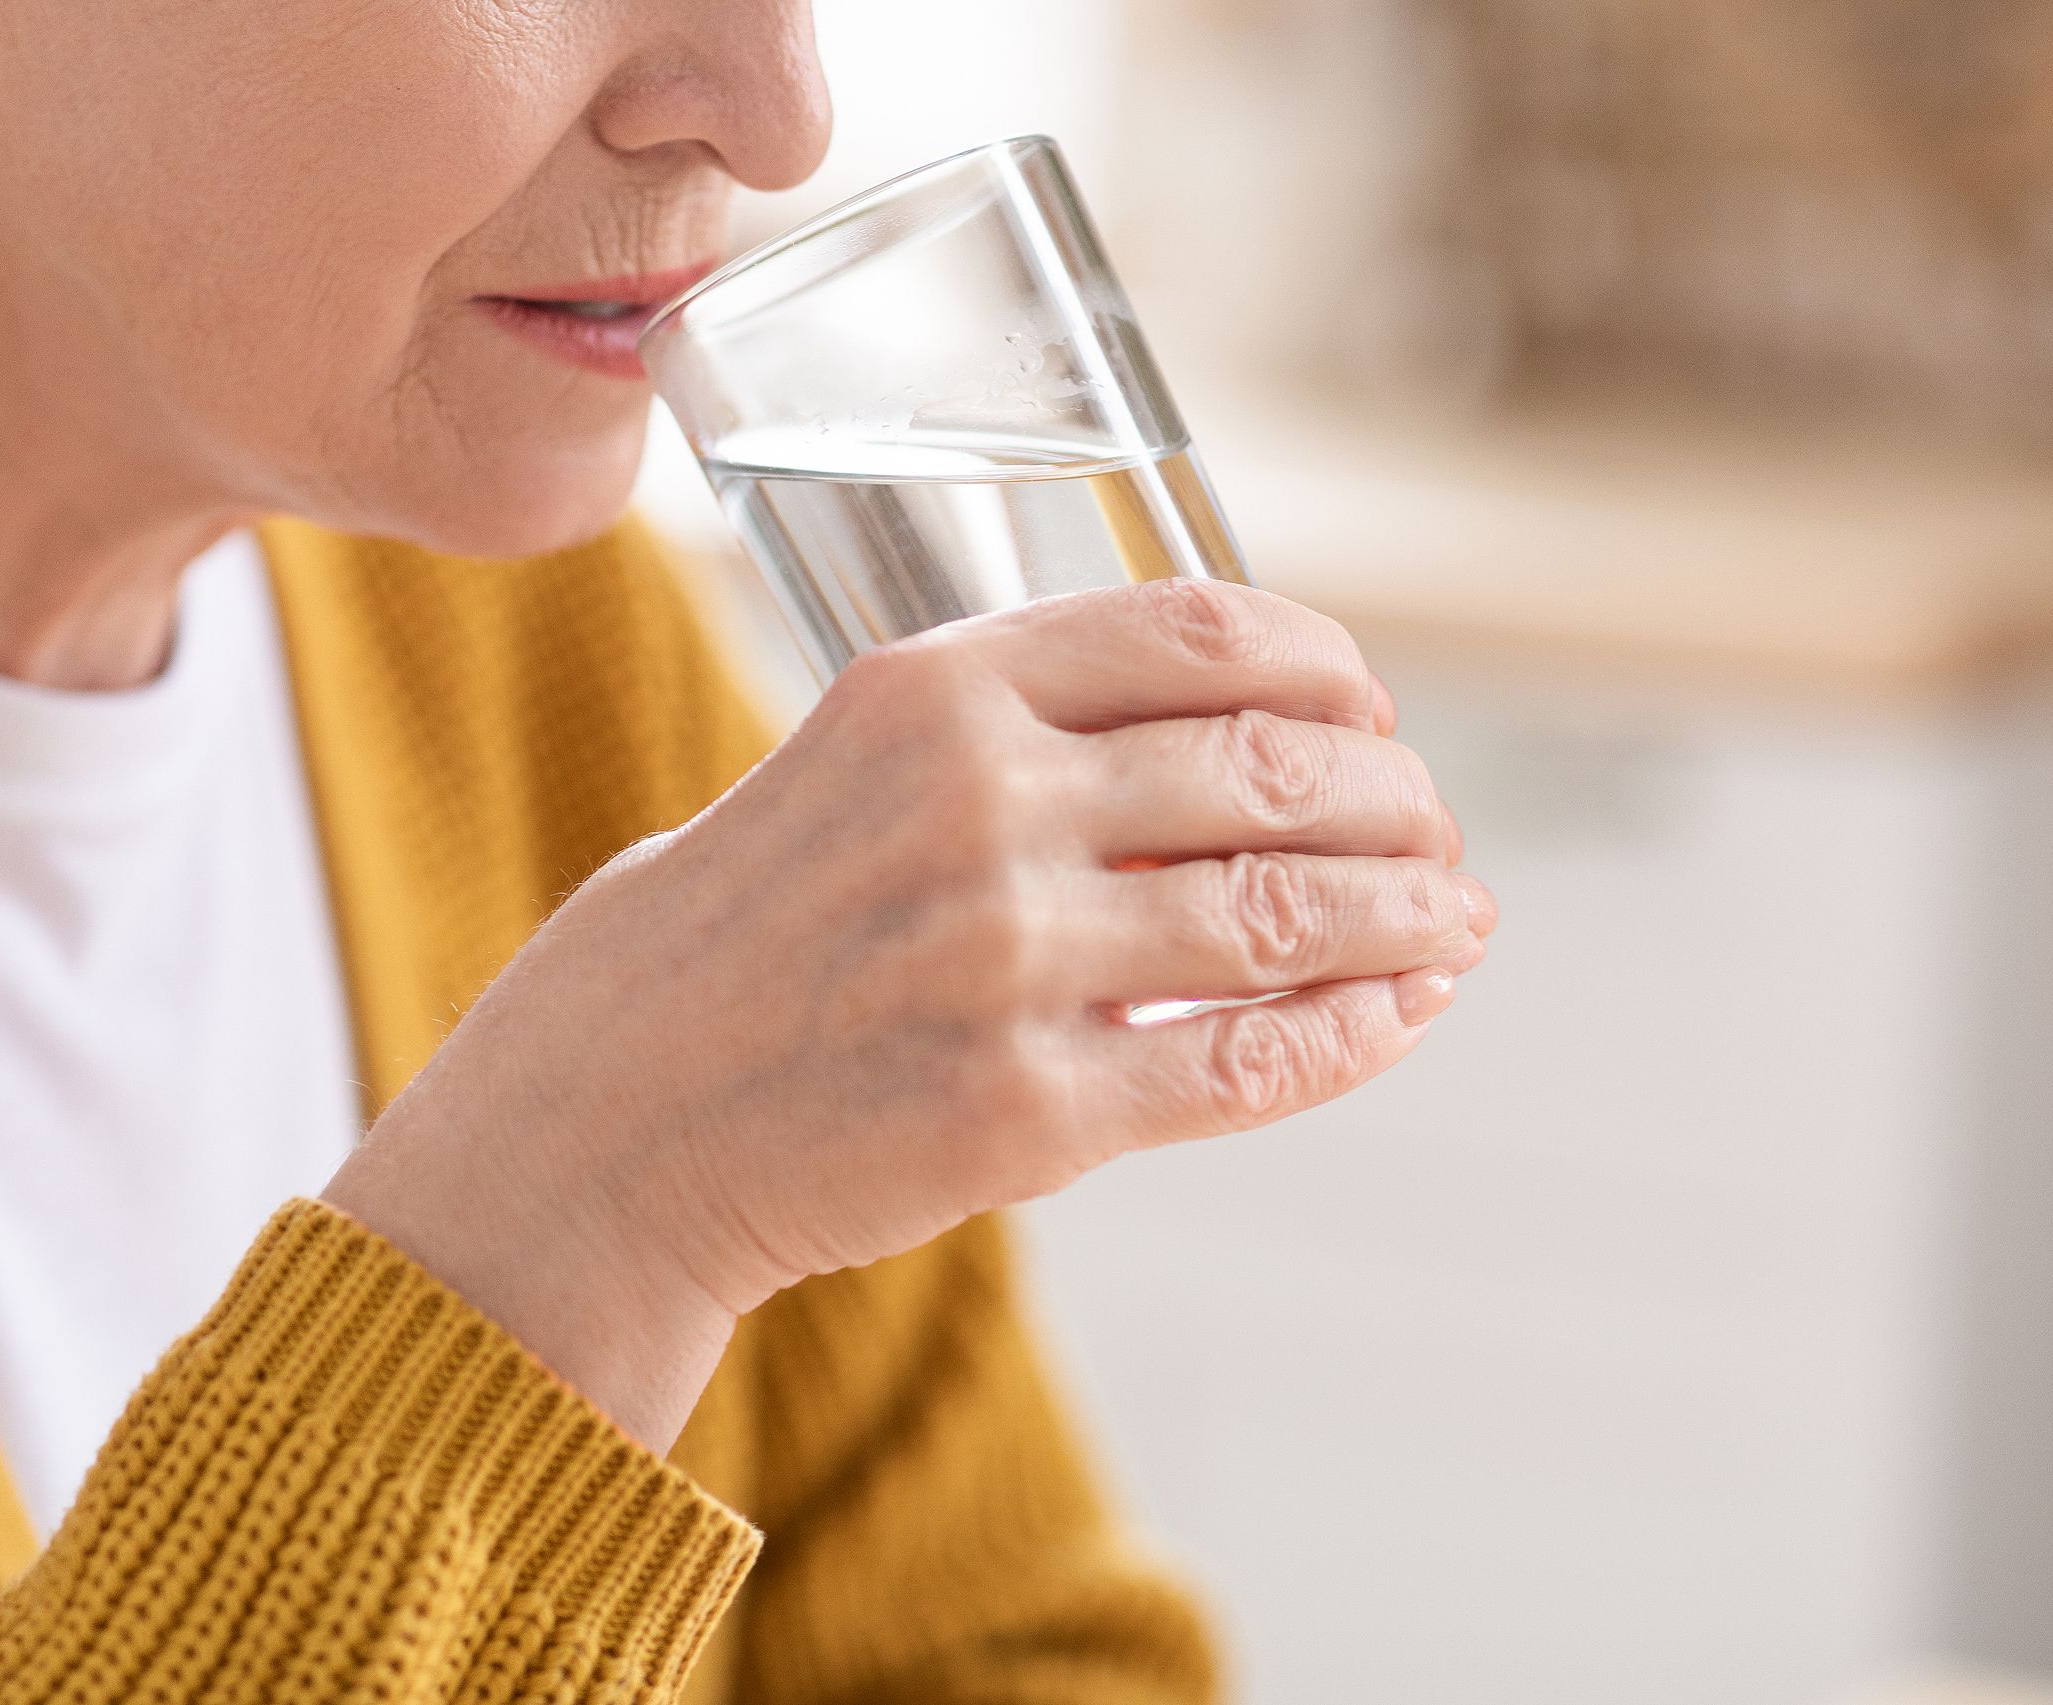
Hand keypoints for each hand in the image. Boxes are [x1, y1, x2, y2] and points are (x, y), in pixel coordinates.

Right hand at [326, 579, 1495, 1448]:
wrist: (597, 1127)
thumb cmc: (720, 942)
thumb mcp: (834, 768)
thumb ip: (999, 734)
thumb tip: (1212, 744)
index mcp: (930, 687)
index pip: (1202, 629)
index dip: (1326, 665)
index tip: (1368, 703)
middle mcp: (978, 802)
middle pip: (1274, 766)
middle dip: (1393, 797)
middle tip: (1434, 830)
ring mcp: (1006, 958)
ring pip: (1286, 914)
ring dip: (1406, 917)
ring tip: (1454, 923)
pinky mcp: (1024, 1109)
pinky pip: (1246, 1064)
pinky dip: (1355, 1036)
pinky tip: (1401, 1017)